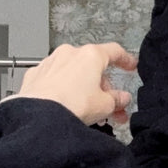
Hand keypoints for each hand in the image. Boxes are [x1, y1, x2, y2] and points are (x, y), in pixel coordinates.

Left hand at [0, 43, 136, 126]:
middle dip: (103, 88)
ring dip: (84, 89)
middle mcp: (70, 53)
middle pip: (93, 67)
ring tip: (89, 112)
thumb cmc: (72, 105)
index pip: (114, 52)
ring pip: (74, 74)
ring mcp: (51, 62)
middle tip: (110, 108)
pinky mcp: (36, 75)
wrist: (39, 116)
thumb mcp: (104, 106)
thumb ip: (116, 100)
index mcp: (90, 55)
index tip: (131, 66)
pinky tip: (66, 106)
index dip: (126, 60)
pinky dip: (64, 90)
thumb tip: (122, 99)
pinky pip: (56, 80)